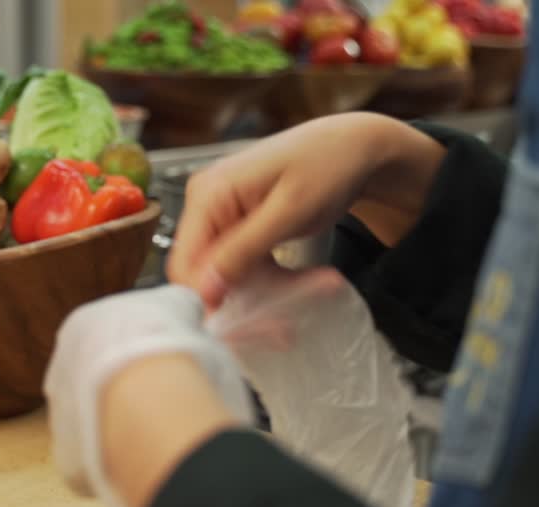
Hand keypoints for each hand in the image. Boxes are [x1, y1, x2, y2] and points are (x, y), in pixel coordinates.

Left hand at [44, 286, 253, 506]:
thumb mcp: (177, 304)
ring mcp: (60, 421)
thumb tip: (183, 313)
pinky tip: (148, 453)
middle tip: (163, 398)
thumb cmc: (161, 345)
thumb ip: (174, 307)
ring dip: (124, 427)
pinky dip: (123, 461)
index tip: (161, 360)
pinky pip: (100, 462)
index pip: (106, 340)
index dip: (138, 351)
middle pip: (94, 385)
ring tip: (160, 427)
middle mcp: (59, 374)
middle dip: (127, 392)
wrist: (149, 399)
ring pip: (96, 426)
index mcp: (79, 329)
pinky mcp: (71, 463)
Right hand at [167, 112, 446, 306]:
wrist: (354, 147)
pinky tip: (305, 284)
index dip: (208, 301)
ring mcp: (221, 217)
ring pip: (227, 279)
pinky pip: (243, 270)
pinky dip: (272, 284)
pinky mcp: (238, 229)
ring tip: (312, 292)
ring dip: (266, 297)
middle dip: (244, 304)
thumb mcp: (289, 211)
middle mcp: (206, 205)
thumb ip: (243, 250)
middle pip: (205, 275)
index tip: (246, 327)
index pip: (184, 264)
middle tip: (283, 327)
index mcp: (209, 194)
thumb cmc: (328, 164)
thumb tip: (205, 289)